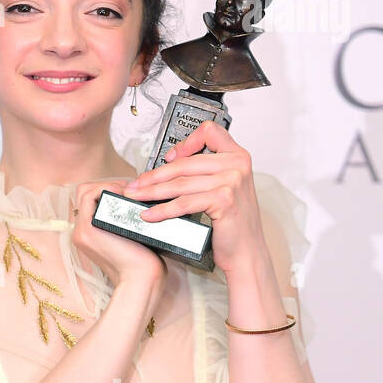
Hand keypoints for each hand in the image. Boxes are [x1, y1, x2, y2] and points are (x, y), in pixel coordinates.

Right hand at [72, 180, 166, 311]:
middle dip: (107, 185)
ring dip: (107, 185)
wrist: (141, 281)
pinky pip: (89, 195)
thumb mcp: (133, 240)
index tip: (130, 193)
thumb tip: (139, 204)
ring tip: (127, 191)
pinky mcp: (88, 228)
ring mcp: (82, 230)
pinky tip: (123, 193)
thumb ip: (128, 224)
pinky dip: (105, 188)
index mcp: (90, 235)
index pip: (90, 201)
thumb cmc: (143, 265)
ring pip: (85, 191)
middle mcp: (81, 232)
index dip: (108, 190)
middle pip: (84, 193)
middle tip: (130, 190)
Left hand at [119, 121, 266, 276]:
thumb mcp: (226, 187)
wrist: (247, 251)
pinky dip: (162, 210)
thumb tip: (170, 162)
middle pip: (185, 163)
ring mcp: (232, 181)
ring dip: (151, 191)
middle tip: (135, 184)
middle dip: (154, 175)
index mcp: (238, 156)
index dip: (186, 142)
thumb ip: (207, 171)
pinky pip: (184, 203)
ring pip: (180, 183)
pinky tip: (149, 214)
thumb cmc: (233, 222)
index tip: (169, 157)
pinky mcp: (224, 200)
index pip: (210, 131)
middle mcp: (237, 164)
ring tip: (135, 197)